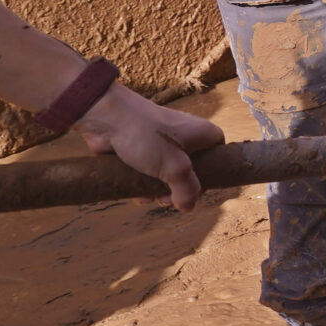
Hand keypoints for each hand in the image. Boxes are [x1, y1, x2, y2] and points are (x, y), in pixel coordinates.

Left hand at [75, 88, 224, 210]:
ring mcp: (161, 143)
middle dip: (177, 190)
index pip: (218, 157)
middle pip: (190, 170)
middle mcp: (185, 137)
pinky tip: (134, 192)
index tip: (194, 191)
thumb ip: (187, 190)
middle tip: (165, 200)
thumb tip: (187, 207)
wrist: (107, 117)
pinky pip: (148, 172)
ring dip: (157, 190)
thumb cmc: (147, 136)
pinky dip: (142, 183)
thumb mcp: (175, 168)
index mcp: (202, 134)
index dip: (210, 177)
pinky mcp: (141, 149)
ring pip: (166, 174)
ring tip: (146, 197)